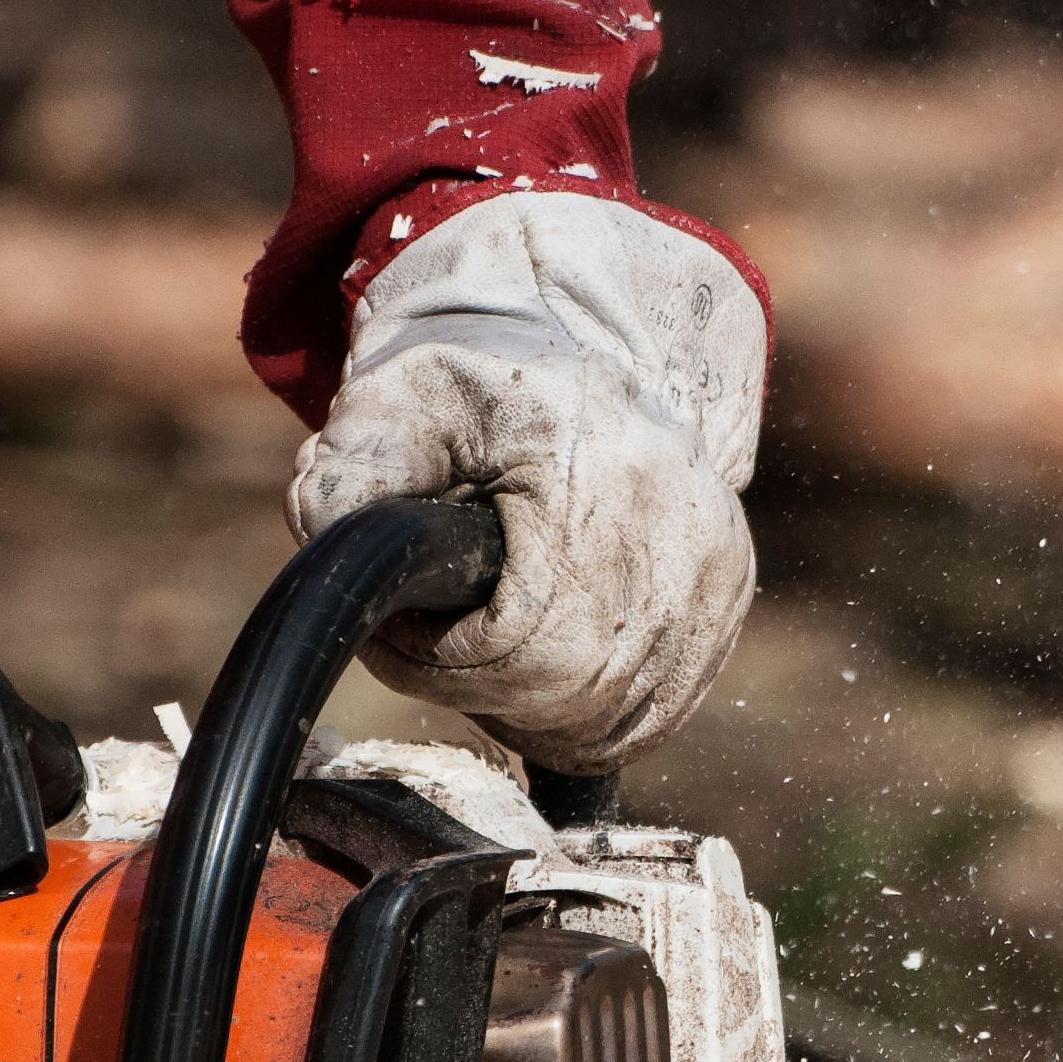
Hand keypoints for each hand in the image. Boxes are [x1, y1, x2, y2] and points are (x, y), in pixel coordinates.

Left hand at [291, 191, 763, 775]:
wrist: (570, 339)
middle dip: (481, 693)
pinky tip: (542, 663)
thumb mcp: (392, 404)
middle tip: (429, 644)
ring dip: (534, 712)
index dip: (440, 662)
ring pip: (616, 722)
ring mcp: (717, 565)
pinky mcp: (730, 591)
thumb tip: (331, 560)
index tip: (397, 628)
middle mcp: (680, 524)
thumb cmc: (474, 377)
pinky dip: (588, 714)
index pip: (523, 648)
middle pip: (574, 696)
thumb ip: (346, 478)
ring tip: (483, 649)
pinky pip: (657, 712)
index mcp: (599, 474)